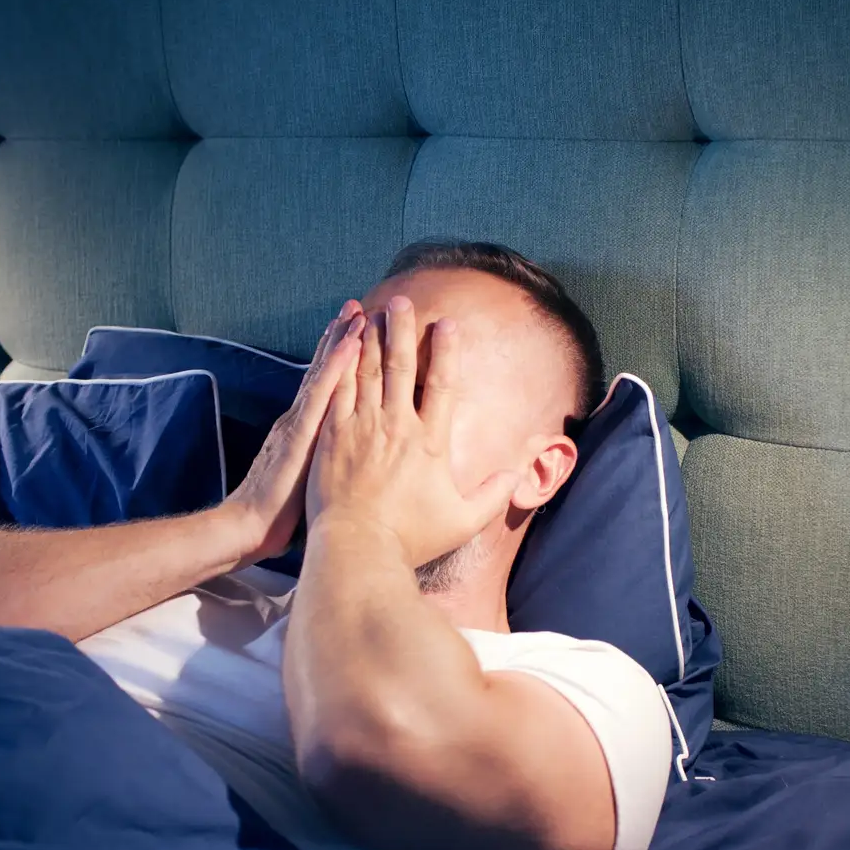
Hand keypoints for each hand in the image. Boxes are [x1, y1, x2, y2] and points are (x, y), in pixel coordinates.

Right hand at [222, 304, 365, 562]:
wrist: (245, 528)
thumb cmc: (276, 518)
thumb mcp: (305, 486)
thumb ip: (317, 467)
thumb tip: (340, 465)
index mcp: (303, 431)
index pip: (326, 387)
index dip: (338, 358)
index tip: (355, 331)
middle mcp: (301, 419)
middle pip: (324, 371)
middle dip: (339, 338)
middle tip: (358, 307)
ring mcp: (299, 423)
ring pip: (324, 373)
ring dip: (339, 341)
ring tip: (355, 312)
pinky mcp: (299, 434)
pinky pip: (324, 393)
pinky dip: (337, 366)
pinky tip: (350, 344)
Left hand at [305, 295, 520, 566]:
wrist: (358, 549)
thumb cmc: (410, 540)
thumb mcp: (462, 521)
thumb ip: (492, 495)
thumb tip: (517, 474)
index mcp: (431, 443)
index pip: (443, 385)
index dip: (447, 351)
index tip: (448, 323)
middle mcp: (398, 426)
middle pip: (402, 367)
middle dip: (403, 330)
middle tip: (403, 300)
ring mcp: (363, 428)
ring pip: (368, 371)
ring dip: (372, 338)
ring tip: (374, 311)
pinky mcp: (333, 436)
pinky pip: (339, 389)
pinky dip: (342, 362)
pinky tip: (343, 343)